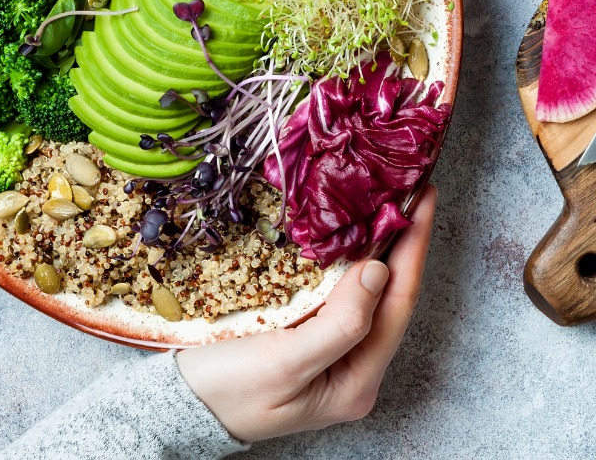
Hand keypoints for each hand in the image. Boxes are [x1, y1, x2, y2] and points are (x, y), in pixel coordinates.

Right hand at [176, 186, 436, 442]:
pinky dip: (349, 259)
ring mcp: (333, 354)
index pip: (398, 304)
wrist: (173, 408)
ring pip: (368, 292)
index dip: (413, 248)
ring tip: (388, 200)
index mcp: (356, 382)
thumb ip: (338, 325)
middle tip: (411, 187)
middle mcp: (353, 370)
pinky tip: (349, 232)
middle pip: (390, 297)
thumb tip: (378, 272)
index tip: (422, 198)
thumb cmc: (222, 392)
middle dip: (403, 242)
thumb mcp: (282, 364)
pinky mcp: (310, 337)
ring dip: (379, 246)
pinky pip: (342, 293)